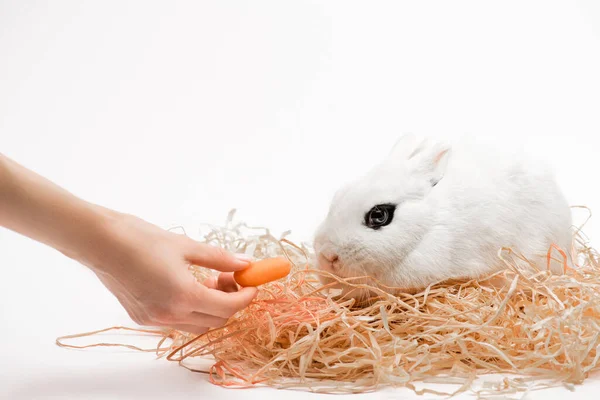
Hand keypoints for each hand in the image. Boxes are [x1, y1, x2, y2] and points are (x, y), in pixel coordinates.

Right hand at [85, 209, 256, 334]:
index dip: (245, 297)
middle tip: (231, 277)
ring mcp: (154, 320)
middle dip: (230, 301)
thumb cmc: (142, 239)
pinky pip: (177, 321)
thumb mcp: (187, 246)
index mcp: (183, 296)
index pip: (227, 308)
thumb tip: (245, 263)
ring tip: (210, 281)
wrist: (100, 242)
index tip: (252, 283)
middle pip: (215, 320)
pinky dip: (191, 309)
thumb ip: (219, 258)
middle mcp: (169, 315)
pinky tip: (189, 286)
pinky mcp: (141, 318)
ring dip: (211, 308)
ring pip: (197, 325)